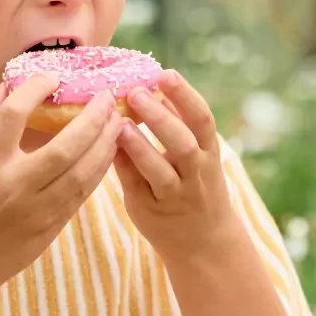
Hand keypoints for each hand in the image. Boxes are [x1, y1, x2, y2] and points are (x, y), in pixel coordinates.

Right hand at [0, 74, 122, 315]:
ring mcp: (38, 207)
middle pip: (64, 147)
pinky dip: (100, 167)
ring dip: (106, 143)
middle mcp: (15, 184)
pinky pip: (85, 191)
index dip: (35, 90)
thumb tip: (11, 84)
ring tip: (117, 119)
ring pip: (83, 172)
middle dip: (92, 119)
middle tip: (106, 97)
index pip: (13, 116)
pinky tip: (109, 148)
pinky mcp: (54, 223)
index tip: (52, 77)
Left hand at [114, 70, 239, 262]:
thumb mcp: (198, 154)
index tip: (164, 73)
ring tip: (119, 124)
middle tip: (136, 92)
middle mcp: (196, 173)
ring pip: (161, 171)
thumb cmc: (195, 186)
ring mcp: (175, 195)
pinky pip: (136, 187)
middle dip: (161, 117)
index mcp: (209, 152)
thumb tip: (154, 84)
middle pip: (183, 142)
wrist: (205, 242)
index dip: (184, 95)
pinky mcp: (151, 210)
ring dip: (141, 146)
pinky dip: (123, 166)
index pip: (202, 119)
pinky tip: (106, 147)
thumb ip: (178, 124)